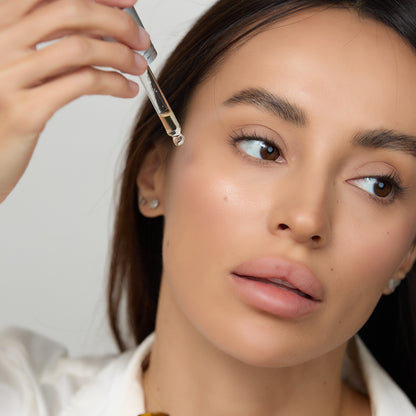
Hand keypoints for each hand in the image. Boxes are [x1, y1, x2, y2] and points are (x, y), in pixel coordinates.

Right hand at [0, 0, 148, 202]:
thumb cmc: (2, 110)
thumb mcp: (19, 66)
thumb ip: (51, 45)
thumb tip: (100, 29)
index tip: (128, 0)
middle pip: (70, 11)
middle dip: (117, 22)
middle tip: (141, 39)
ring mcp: (9, 76)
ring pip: (80, 48)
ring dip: (121, 55)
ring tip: (139, 65)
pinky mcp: (25, 111)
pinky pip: (81, 84)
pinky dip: (113, 83)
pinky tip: (127, 88)